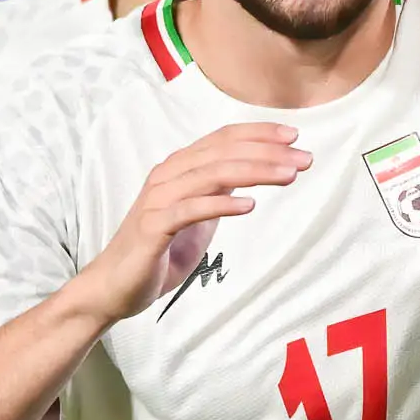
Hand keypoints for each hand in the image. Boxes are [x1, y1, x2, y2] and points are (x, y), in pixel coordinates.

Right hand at [69, 123, 308, 320]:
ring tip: (288, 176)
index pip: (222, 139)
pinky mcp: (152, 227)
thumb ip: (218, 191)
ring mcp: (158, 200)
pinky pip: (190, 210)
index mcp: (179, 168)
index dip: (258, 133)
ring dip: (254, 171)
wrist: (116, 286)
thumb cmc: (159, 250)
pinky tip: (250, 205)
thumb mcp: (199, 215)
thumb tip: (252, 174)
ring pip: (210, 175)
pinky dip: (221, 205)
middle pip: (222, 153)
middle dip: (267, 152)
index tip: (294, 136)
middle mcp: (167, 176)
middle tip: (304, 158)